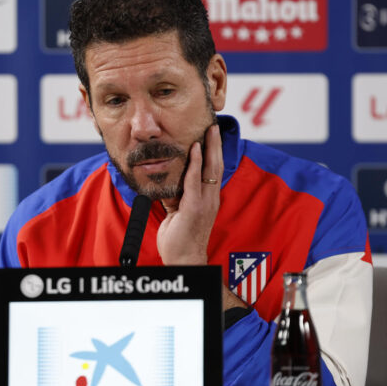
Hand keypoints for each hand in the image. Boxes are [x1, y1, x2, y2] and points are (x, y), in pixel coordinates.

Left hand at [156, 124, 222, 264]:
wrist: (184, 260)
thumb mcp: (177, 212)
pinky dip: (195, 163)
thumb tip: (169, 181)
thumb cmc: (180, 239)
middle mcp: (210, 199)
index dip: (214, 153)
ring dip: (210, 148)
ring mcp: (205, 203)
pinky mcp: (194, 207)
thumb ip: (176, 196)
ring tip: (209, 130)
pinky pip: (195, 181)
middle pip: (216, 165)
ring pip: (210, 169)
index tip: (212, 135)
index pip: (213, 171)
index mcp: (208, 199)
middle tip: (213, 125)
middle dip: (215, 144)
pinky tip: (195, 149)